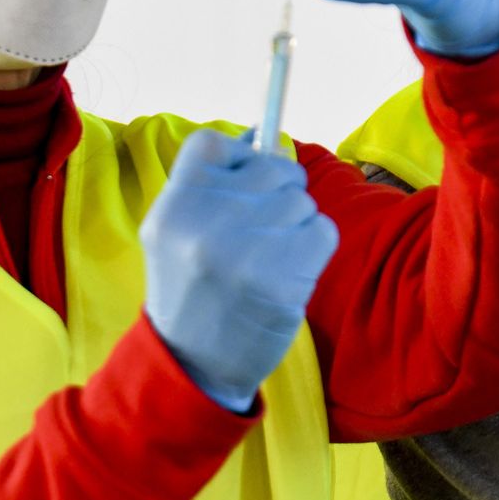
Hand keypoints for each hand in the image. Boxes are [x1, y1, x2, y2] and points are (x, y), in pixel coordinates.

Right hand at [141, 129, 338, 411]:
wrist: (191, 364)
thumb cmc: (190, 289)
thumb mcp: (174, 231)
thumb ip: (210, 184)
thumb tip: (260, 135)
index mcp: (174, 205)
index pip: (214, 142)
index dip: (239, 155)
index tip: (244, 180)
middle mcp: (208, 221)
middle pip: (273, 167)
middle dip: (279, 192)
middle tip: (261, 231)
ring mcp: (248, 250)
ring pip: (303, 201)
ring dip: (296, 226)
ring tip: (268, 258)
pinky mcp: (284, 278)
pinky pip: (324, 231)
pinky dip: (314, 249)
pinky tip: (287, 273)